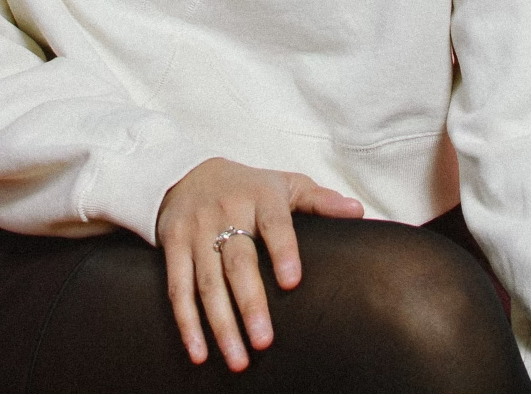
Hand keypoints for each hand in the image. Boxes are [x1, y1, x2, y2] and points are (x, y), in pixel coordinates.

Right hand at [155, 157, 364, 370]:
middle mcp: (226, 212)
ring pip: (207, 282)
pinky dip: (186, 322)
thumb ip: (320, 200)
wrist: (187, 172)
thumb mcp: (285, 185)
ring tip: (238, 358)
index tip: (292, 281)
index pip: (274, 224)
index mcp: (260, 197)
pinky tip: (199, 352)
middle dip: (249, 303)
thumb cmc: (248, 187)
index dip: (283, 250)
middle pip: (238, 261)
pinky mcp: (173, 245)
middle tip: (264, 341)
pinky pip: (178, 288)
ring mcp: (196, 230)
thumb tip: (357, 211)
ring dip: (221, 324)